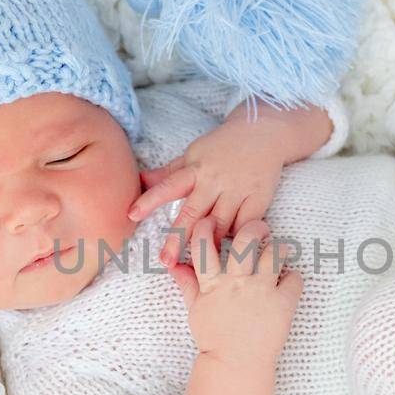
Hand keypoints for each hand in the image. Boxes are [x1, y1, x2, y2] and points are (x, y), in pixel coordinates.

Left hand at [129, 119, 289, 266]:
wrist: (263, 132)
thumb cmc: (222, 146)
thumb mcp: (193, 154)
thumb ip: (168, 172)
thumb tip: (139, 180)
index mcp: (195, 169)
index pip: (168, 185)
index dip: (149, 200)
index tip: (131, 215)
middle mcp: (214, 180)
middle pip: (193, 213)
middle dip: (179, 238)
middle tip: (166, 260)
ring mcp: (237, 190)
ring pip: (220, 223)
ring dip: (209, 243)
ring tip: (199, 262)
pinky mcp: (258, 198)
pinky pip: (245, 224)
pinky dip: (237, 236)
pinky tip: (231, 246)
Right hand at [166, 216, 301, 364]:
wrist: (236, 365)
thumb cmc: (215, 337)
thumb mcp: (196, 310)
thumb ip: (188, 284)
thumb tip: (174, 265)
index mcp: (213, 283)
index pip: (204, 243)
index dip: (206, 226)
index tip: (212, 221)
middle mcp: (237, 283)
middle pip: (246, 239)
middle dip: (254, 226)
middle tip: (259, 228)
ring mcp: (261, 292)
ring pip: (275, 253)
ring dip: (278, 247)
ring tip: (277, 250)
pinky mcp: (283, 305)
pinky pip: (294, 279)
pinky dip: (293, 277)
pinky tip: (288, 280)